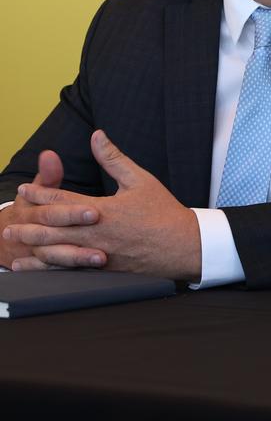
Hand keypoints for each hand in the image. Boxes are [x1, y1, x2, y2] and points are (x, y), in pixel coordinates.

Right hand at [0, 150, 100, 268]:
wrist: (5, 235)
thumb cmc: (30, 206)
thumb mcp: (37, 188)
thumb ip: (48, 174)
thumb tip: (50, 154)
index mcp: (33, 209)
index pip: (54, 209)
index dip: (73, 211)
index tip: (96, 212)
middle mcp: (35, 232)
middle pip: (56, 234)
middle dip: (78, 234)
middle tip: (105, 238)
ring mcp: (39, 252)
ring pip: (56, 257)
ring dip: (78, 258)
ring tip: (102, 258)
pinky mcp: (48, 266)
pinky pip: (57, 272)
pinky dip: (71, 272)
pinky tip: (92, 273)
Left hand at [4, 130, 200, 278]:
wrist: (182, 245)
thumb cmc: (163, 212)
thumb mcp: (140, 179)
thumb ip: (114, 159)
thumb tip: (97, 136)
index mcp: (102, 211)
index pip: (62, 201)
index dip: (40, 194)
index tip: (25, 189)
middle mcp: (94, 235)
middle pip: (51, 229)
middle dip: (28, 223)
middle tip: (10, 221)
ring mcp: (97, 255)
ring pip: (55, 252)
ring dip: (32, 246)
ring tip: (16, 242)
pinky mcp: (102, 270)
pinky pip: (67, 270)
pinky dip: (47, 268)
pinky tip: (35, 267)